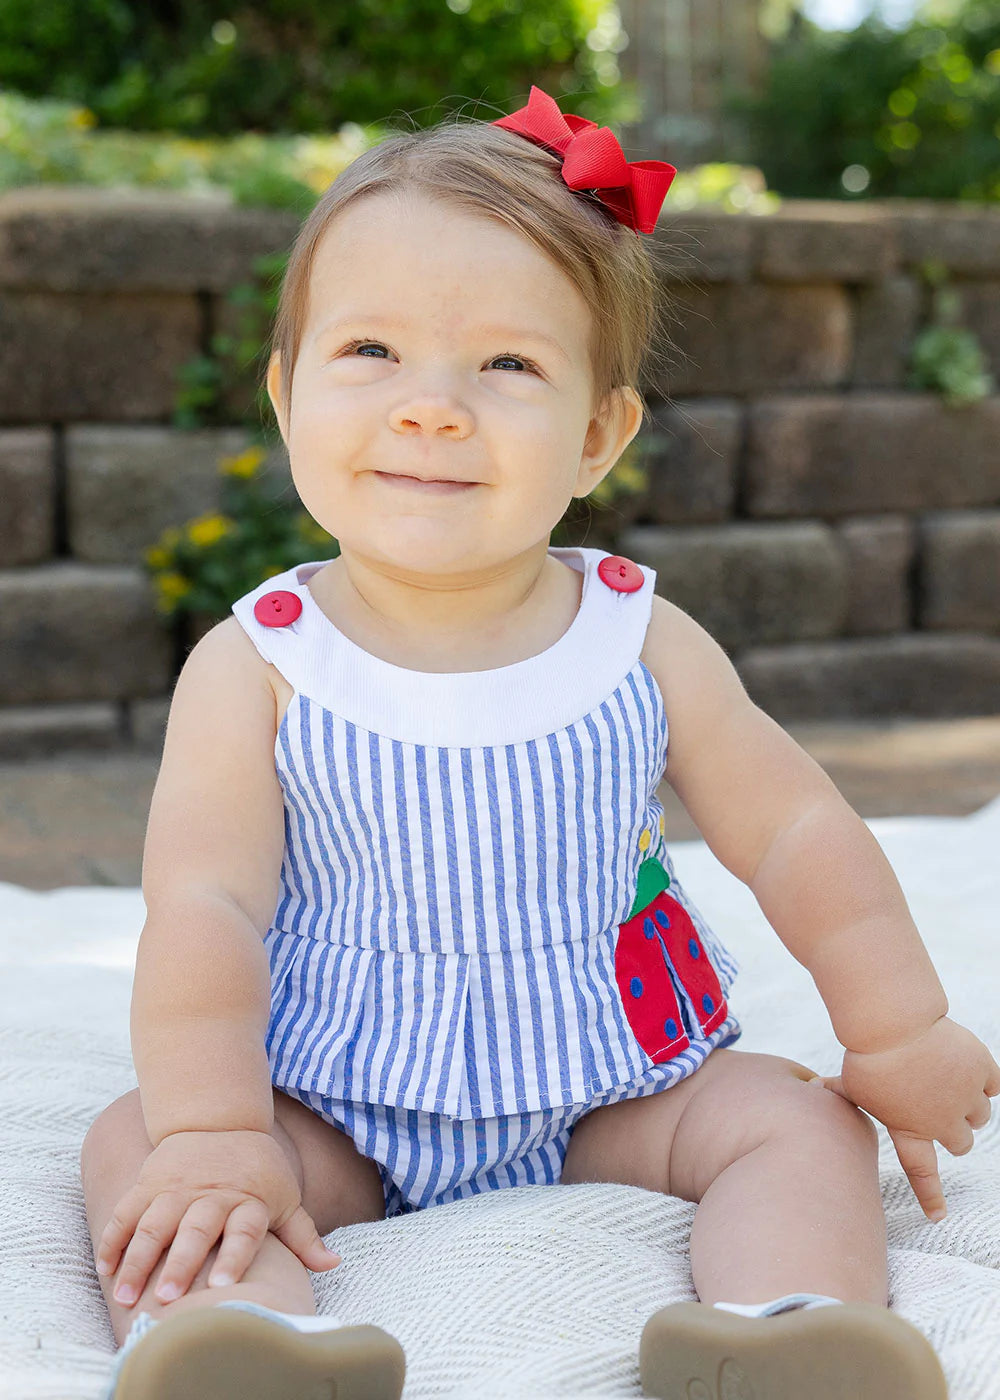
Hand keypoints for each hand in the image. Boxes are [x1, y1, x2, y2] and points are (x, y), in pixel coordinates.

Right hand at [95, 1129, 340, 1306]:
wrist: (219, 1120)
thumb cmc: (257, 1170)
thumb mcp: (285, 1197)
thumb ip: (303, 1235)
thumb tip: (332, 1264)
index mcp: (247, 1201)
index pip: (243, 1232)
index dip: (234, 1258)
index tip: (221, 1286)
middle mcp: (211, 1195)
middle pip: (195, 1230)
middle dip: (180, 1262)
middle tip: (167, 1296)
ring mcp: (177, 1189)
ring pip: (154, 1224)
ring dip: (138, 1259)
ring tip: (126, 1294)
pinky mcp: (149, 1183)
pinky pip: (127, 1212)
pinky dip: (113, 1239)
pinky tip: (105, 1269)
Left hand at [820, 1015, 999, 1221]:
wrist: (894, 1024)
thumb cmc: (866, 1054)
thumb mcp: (850, 1080)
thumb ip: (837, 1091)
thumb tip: (810, 1087)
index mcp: (910, 1130)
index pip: (921, 1172)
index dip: (930, 1196)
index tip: (937, 1215)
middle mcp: (943, 1122)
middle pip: (962, 1144)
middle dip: (954, 1130)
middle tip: (939, 1108)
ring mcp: (966, 1097)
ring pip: (981, 1115)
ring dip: (969, 1105)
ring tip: (949, 1084)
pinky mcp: (981, 1070)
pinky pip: (994, 1085)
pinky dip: (984, 1079)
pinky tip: (967, 1068)